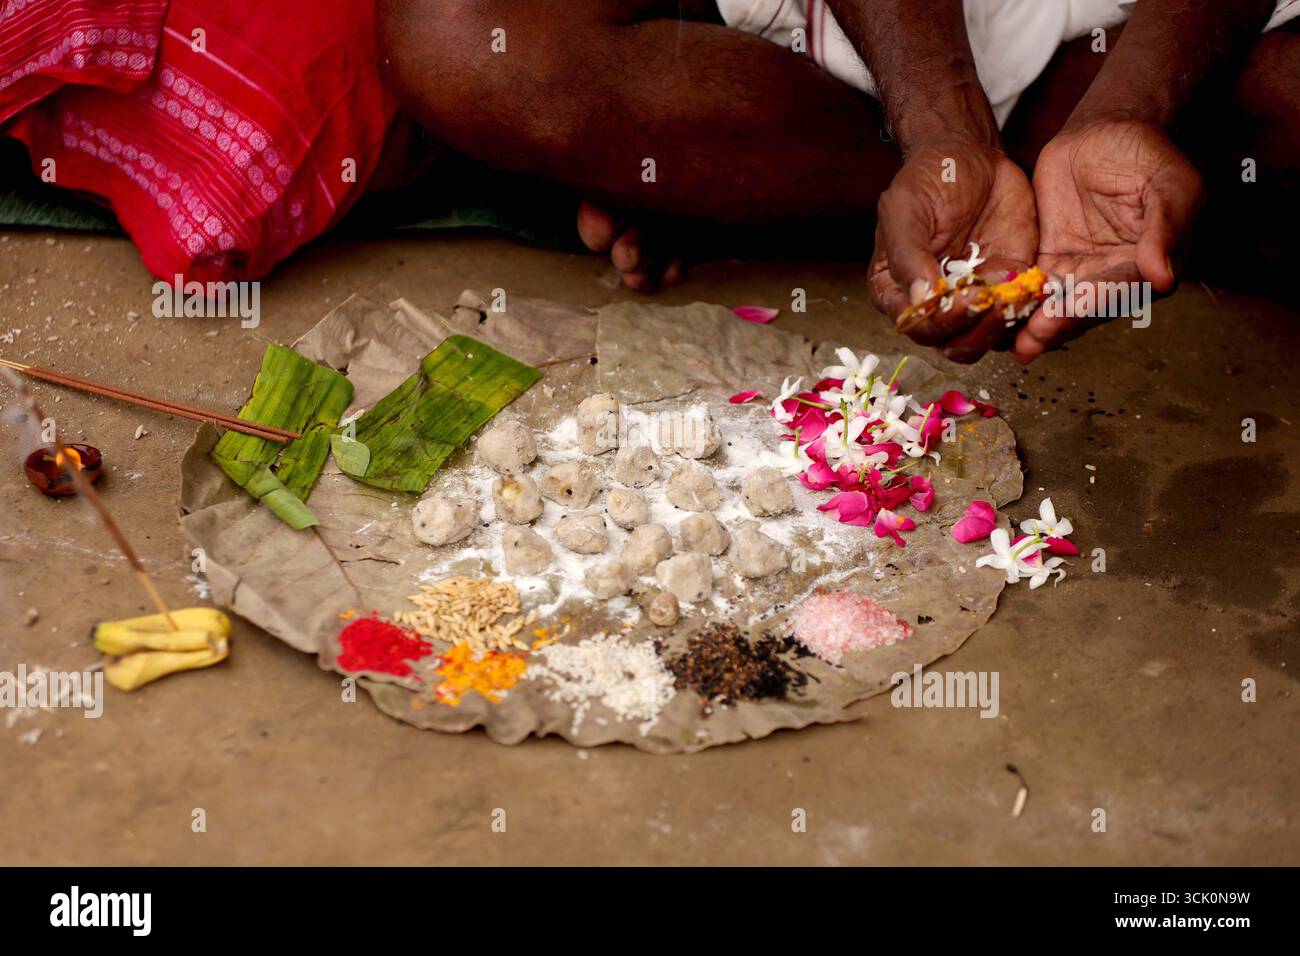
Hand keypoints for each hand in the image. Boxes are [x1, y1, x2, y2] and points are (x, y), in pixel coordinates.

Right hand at [869, 140, 1036, 362]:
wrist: (971, 155)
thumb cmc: (928, 179)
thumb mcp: (905, 208)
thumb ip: (907, 254)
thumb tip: (920, 300)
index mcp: (899, 291)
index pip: (916, 326)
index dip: (939, 322)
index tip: (962, 298)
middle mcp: (935, 304)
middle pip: (952, 342)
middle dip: (974, 329)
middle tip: (993, 301)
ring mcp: (973, 298)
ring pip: (986, 336)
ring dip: (1002, 325)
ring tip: (1015, 296)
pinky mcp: (1008, 286)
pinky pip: (1018, 312)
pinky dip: (1028, 308)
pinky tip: (1035, 287)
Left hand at [1013, 117, 1202, 361]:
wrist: (1105, 131)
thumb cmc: (1147, 154)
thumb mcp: (1169, 185)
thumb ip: (1165, 230)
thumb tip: (1163, 278)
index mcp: (1150, 265)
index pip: (1123, 289)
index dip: (1097, 303)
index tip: (1073, 312)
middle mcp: (1115, 276)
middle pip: (1085, 307)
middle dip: (1059, 325)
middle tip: (1033, 337)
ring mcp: (1080, 271)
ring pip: (1057, 304)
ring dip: (1036, 326)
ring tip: (1016, 342)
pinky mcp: (1050, 261)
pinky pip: (1032, 286)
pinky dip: (1017, 302)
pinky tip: (997, 317)